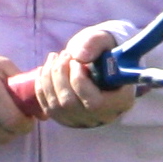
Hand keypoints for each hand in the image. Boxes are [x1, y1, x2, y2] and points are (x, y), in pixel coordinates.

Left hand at [28, 26, 142, 127]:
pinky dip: (41, 88)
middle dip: (60, 75)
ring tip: (53, 57)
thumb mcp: (105, 40)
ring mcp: (83, 121)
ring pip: (57, 106)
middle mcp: (102, 116)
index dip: (78, 80)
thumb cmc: (105, 50)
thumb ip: (95, 44)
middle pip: (70, 104)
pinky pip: (48, 108)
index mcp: (121, 101)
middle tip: (63, 54)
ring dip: (49, 78)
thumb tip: (78, 57)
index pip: (94, 103)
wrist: (100, 62)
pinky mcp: (67, 119)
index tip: (75, 61)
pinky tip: (44, 70)